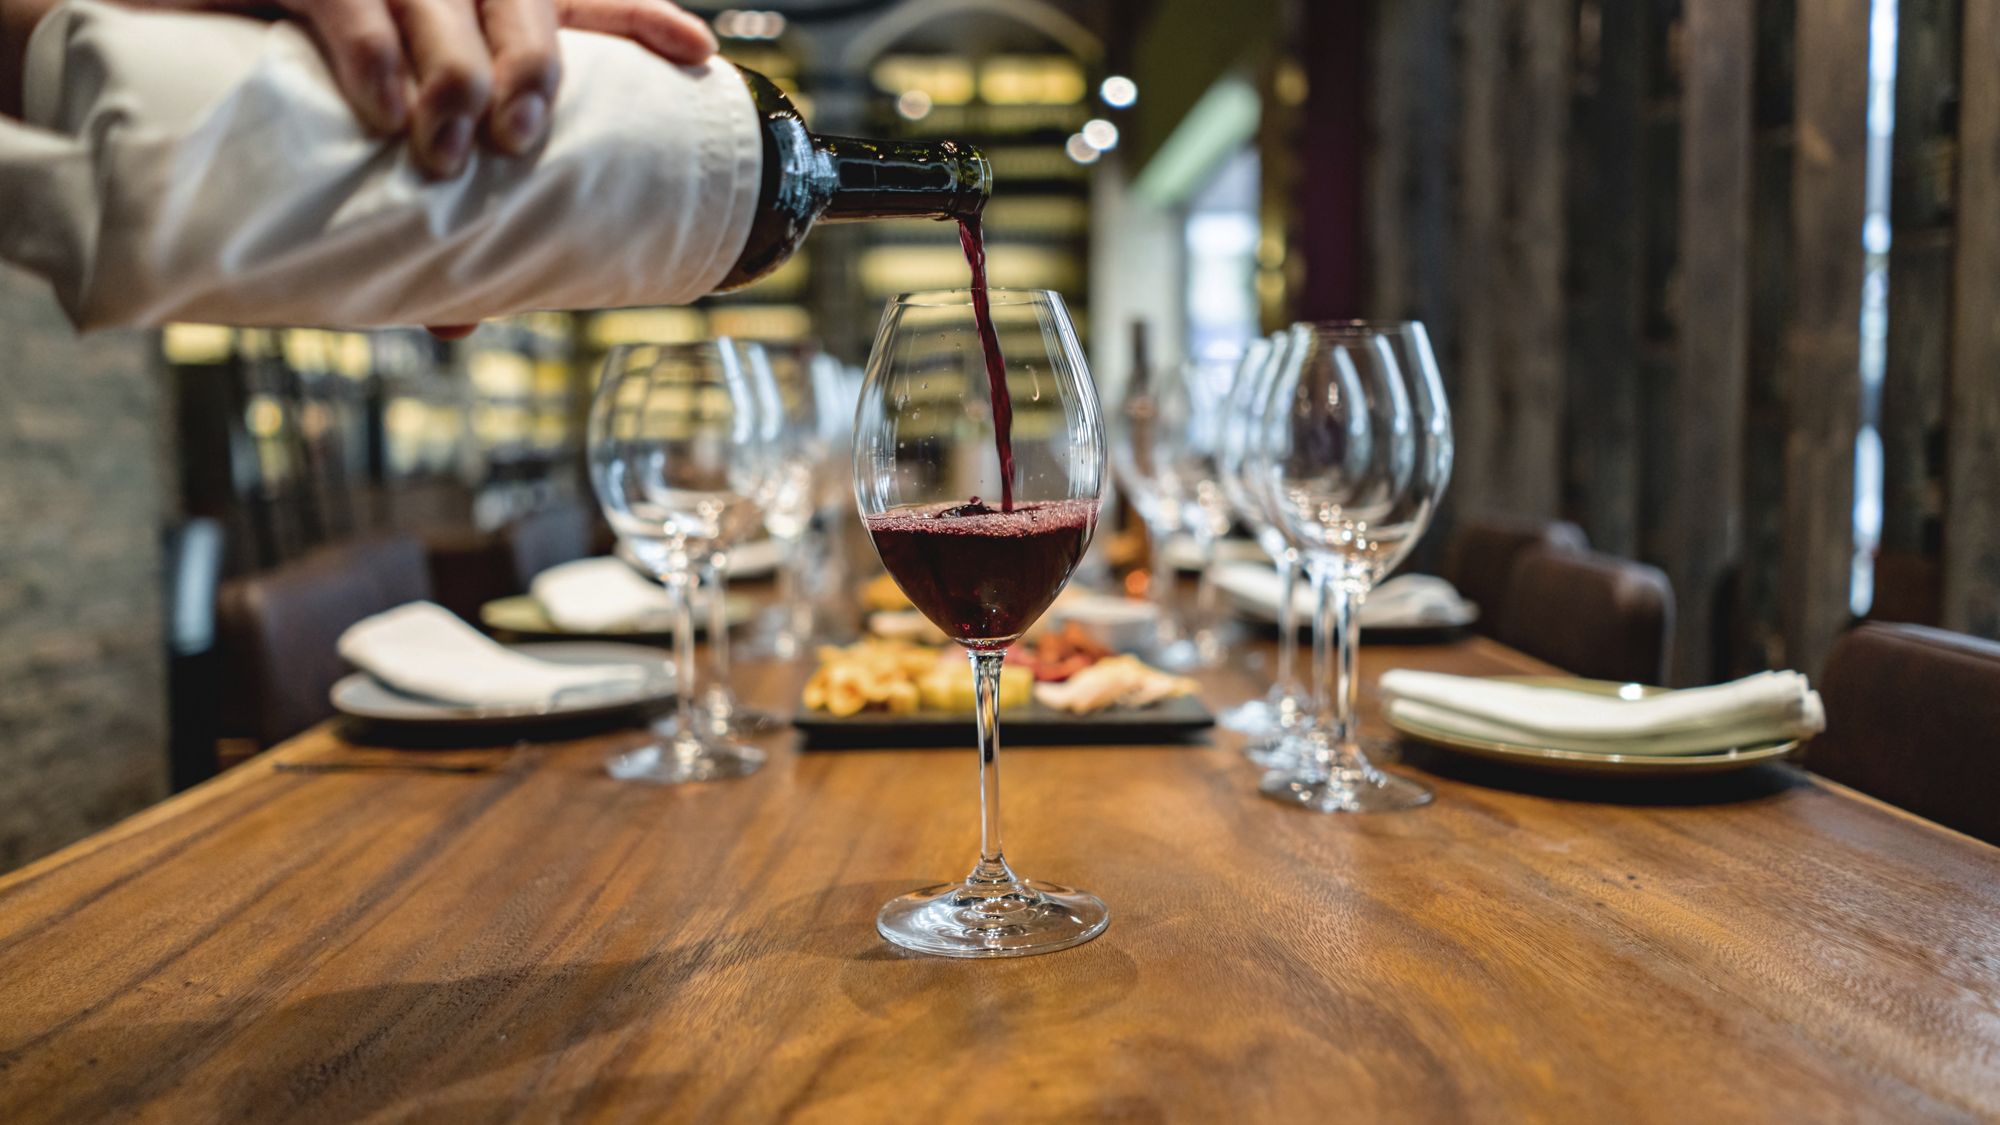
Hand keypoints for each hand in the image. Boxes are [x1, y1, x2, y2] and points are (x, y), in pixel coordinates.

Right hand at [2, 0, 716, 175]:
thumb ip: (405, 223)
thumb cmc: (246, 107)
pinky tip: (383, 103)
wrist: (101, 46)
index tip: (698, 56)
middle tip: (520, 138)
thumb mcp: (340, 167)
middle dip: (533, 63)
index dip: (637, 18)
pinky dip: (371, 49)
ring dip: (456, 66)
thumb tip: (463, 318)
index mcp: (454, 9)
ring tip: (447, 147)